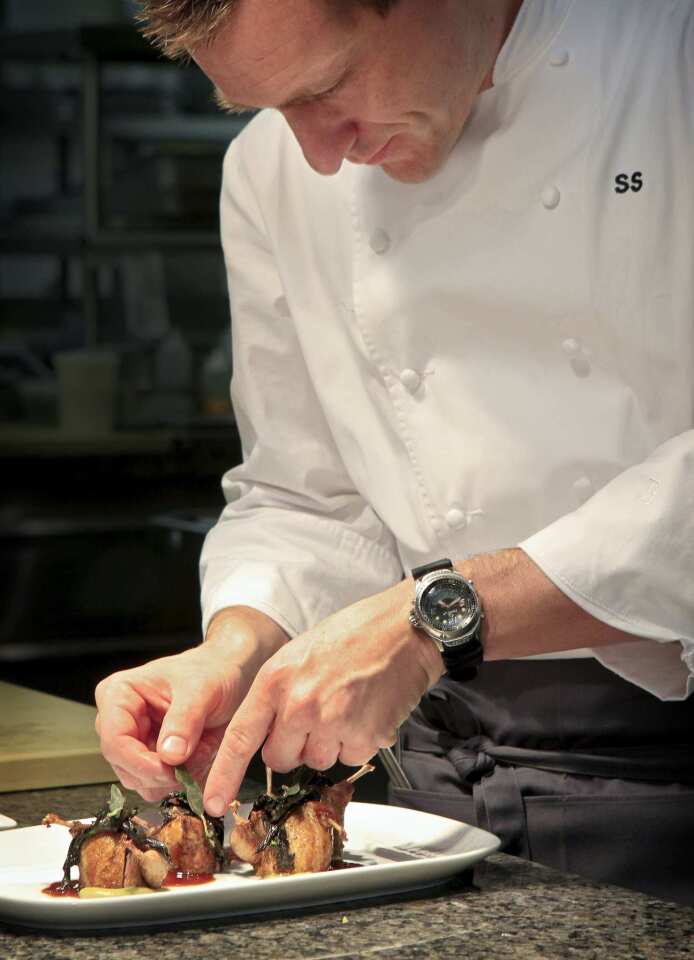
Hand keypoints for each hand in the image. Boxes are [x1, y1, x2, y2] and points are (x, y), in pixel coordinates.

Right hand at [95, 607, 286, 800]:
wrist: (226, 674)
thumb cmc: (211, 670)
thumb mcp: (202, 689)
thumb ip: (185, 721)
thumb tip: (170, 756)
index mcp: (118, 694)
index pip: (115, 742)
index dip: (141, 763)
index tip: (172, 770)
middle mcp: (119, 720)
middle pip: (126, 767)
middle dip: (163, 772)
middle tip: (195, 759)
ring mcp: (133, 741)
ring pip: (142, 781)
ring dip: (176, 776)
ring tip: (202, 749)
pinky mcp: (148, 757)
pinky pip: (159, 784)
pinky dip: (183, 778)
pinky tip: (199, 755)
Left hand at [202, 580, 443, 815]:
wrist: (403, 628)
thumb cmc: (354, 634)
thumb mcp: (298, 654)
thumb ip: (277, 695)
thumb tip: (268, 734)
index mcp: (275, 680)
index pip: (240, 738)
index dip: (224, 775)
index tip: (214, 802)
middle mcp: (299, 704)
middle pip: (280, 759)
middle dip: (294, 747)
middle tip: (316, 716)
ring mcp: (332, 722)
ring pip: (317, 761)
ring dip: (329, 743)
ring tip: (346, 705)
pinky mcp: (364, 736)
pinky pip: (350, 758)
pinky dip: (358, 741)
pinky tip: (366, 711)